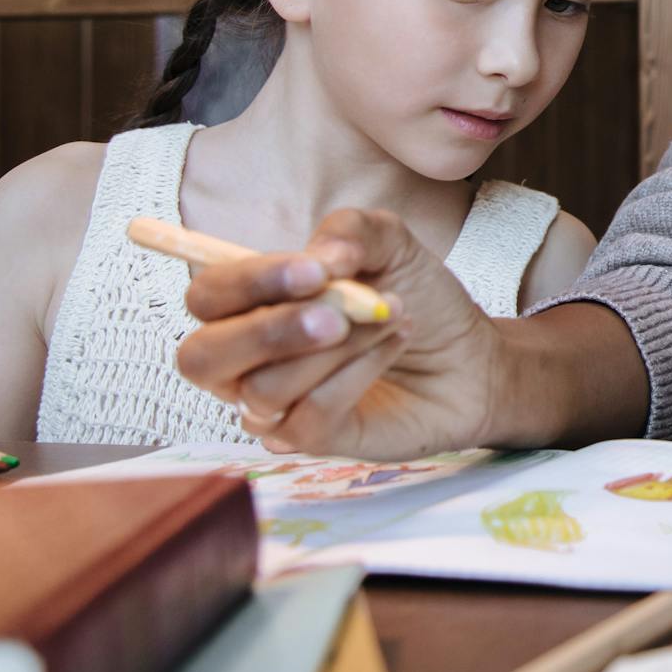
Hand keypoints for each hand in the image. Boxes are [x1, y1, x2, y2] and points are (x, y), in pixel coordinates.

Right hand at [176, 209, 501, 459]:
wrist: (470, 354)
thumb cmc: (416, 299)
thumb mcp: (389, 244)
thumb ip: (349, 231)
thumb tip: (320, 256)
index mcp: (250, 306)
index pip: (207, 297)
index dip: (250, 282)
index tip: (315, 271)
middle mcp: (246, 361)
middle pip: (201, 358)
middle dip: (269, 331)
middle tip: (339, 315)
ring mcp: (274, 406)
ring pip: (264, 388)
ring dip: (339, 348)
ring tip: (389, 320)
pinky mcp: (308, 440)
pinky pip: (307, 415)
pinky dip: (358, 374)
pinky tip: (392, 348)